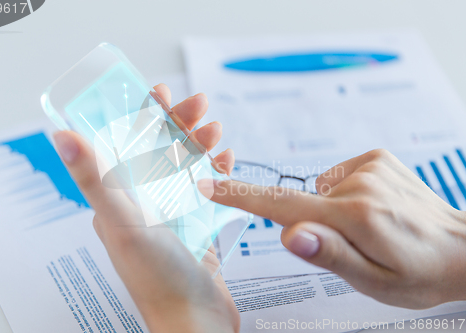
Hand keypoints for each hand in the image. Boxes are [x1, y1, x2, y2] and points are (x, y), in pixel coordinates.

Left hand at [53, 84, 238, 332]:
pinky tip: (227, 160)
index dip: (144, 115)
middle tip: (201, 104)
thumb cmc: (156, 277)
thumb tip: (62, 135)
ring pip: (187, 167)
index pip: (128, 145)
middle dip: (180, 123)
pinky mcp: (198, 226)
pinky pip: (208, 190)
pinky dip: (217, 172)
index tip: (161, 92)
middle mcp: (144, 204)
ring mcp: (173, 215)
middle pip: (161, 151)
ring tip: (218, 131)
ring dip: (201, 144)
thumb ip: (94, 179)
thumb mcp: (122, 222)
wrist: (195, 321)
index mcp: (120, 200)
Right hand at [199, 149, 465, 308]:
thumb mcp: (372, 280)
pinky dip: (348, 192)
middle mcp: (358, 185)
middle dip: (315, 224)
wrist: (462, 248)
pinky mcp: (376, 157)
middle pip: (305, 204)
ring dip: (335, 209)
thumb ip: (328, 253)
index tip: (207, 184)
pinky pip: (340, 176)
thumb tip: (289, 232)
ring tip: (371, 227)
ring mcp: (369, 166)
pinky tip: (376, 207)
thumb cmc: (418, 272)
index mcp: (352, 218)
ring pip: (323, 190)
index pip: (281, 206)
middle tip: (357, 245)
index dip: (240, 196)